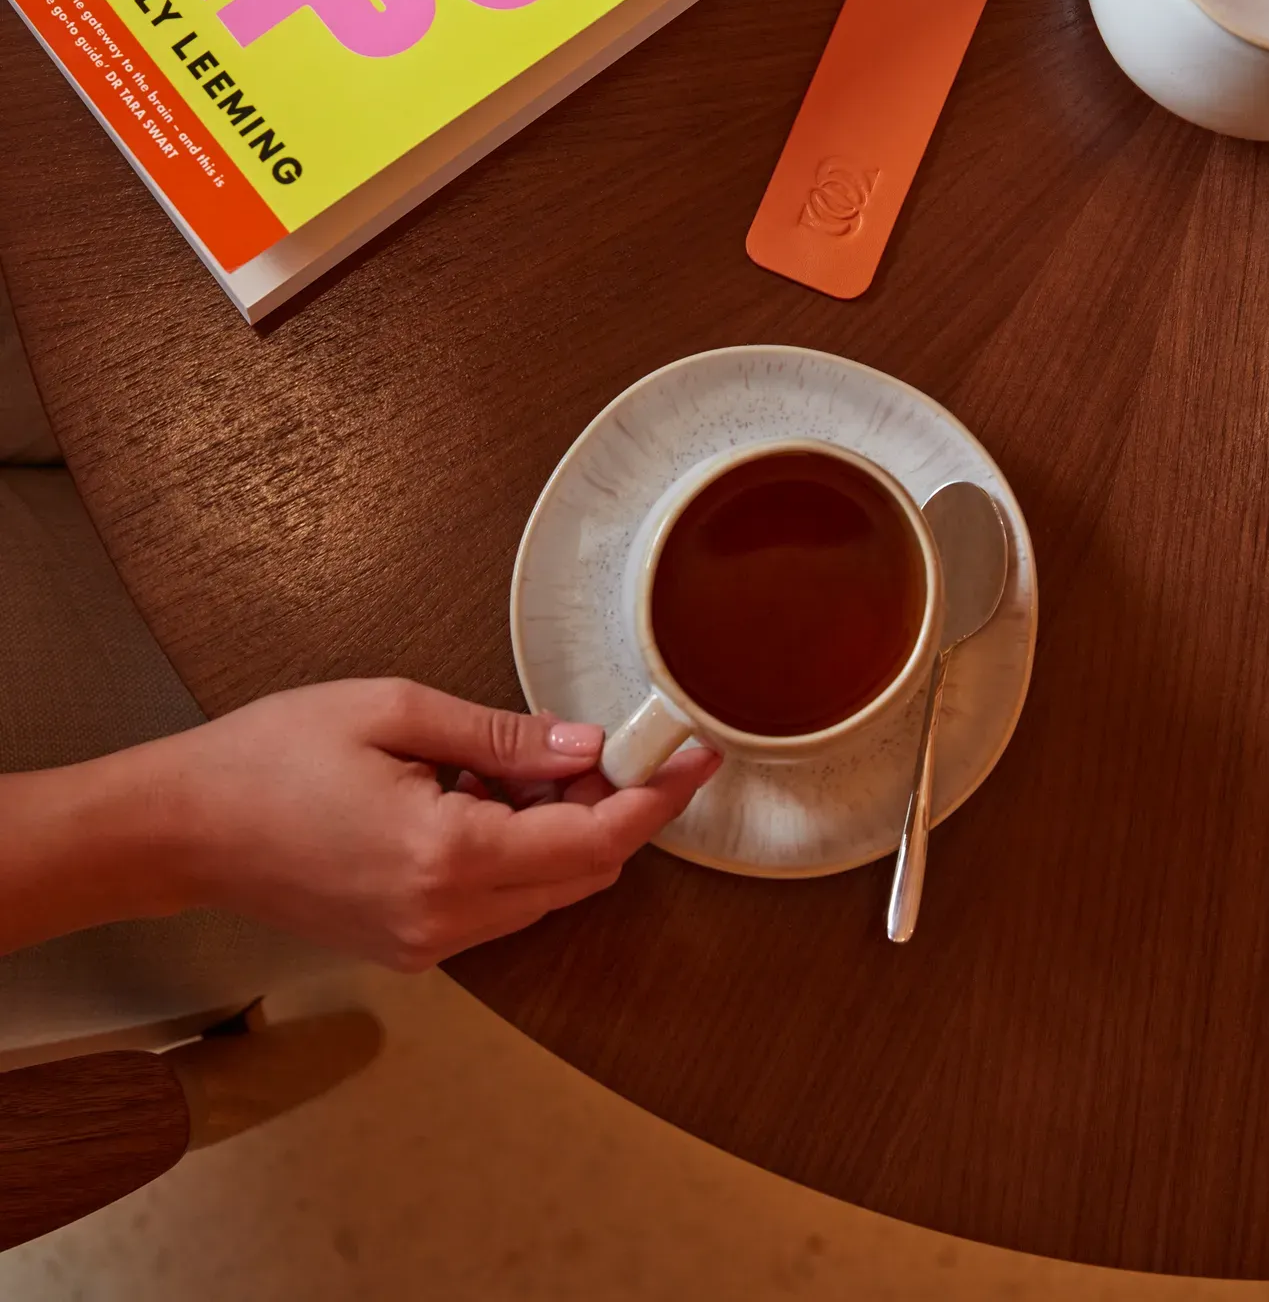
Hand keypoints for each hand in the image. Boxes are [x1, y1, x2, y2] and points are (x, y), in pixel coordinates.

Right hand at [146, 679, 717, 969]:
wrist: (183, 828)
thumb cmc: (270, 757)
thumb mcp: (394, 711)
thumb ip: (503, 738)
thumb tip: (586, 747)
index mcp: (445, 857)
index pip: (592, 842)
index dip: (655, 798)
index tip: (694, 758)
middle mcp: (443, 919)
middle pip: (579, 875)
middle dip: (612, 809)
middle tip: (614, 740)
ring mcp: (426, 944)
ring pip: (542, 893)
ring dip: (562, 830)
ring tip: (529, 758)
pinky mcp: (409, 946)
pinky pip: (498, 903)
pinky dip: (517, 852)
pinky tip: (484, 794)